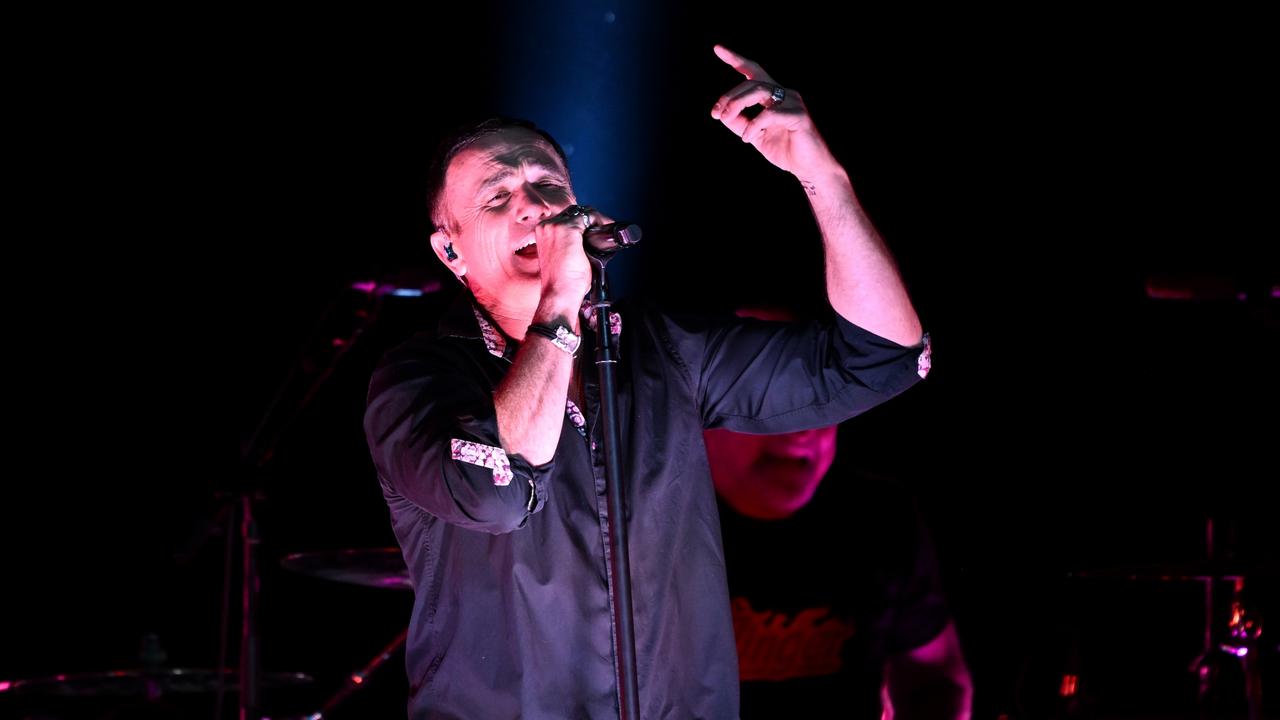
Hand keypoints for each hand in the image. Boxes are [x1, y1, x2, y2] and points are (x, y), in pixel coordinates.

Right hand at [534, 204, 612, 302]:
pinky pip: (588, 217)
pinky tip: (606, 229)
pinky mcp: (567, 229)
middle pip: (574, 213)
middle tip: (606, 229)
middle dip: (592, 219)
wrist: (559, 294)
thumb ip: (571, 247)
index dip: (584, 223)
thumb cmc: (562, 283)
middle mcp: (546, 226)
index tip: (597, 230)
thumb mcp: (563, 259)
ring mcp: (555, 226)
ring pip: (582, 213)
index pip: (566, 218)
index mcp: (543, 233)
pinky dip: (600, 220)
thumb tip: (591, 243)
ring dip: (597, 219)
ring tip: (608, 229)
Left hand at [710, 45, 839, 178]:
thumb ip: (739, 122)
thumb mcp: (755, 135)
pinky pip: (769, 115)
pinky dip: (753, 125)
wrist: (809, 168)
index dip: (736, 60)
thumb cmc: (785, 150)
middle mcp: (785, 94)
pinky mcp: (799, 115)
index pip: (754, 71)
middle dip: (729, 96)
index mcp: (774, 96)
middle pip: (752, 81)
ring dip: (737, 103)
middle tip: (716, 113)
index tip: (717, 49)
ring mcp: (793, 102)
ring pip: (759, 90)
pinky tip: (747, 138)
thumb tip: (721, 113)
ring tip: (726, 119)